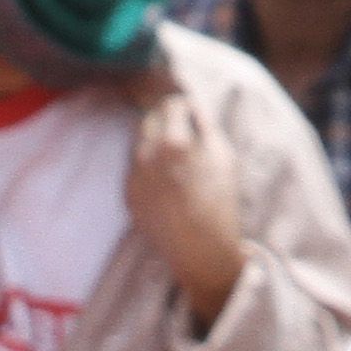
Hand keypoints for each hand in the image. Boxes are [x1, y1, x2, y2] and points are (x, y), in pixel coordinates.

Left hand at [124, 72, 248, 325]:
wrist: (200, 249)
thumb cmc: (218, 199)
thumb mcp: (222, 155)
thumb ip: (203, 122)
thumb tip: (188, 102)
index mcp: (173, 140)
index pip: (171, 102)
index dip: (183, 104)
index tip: (189, 109)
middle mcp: (147, 154)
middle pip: (150, 117)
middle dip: (165, 117)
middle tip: (182, 128)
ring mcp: (134, 174)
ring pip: (139, 140)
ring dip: (154, 139)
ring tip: (176, 155)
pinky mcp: (128, 193)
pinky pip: (135, 166)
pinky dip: (147, 164)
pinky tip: (167, 179)